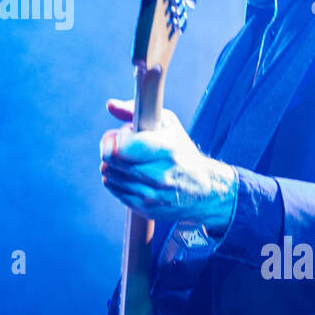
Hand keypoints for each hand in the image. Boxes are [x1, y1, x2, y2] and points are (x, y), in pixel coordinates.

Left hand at [100, 98, 237, 231]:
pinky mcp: (146, 208)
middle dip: (110, 148)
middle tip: (120, 144)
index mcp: (167, 150)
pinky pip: (115, 190)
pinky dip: (115, 179)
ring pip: (110, 176)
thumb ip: (135, 111)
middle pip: (112, 161)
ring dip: (111, 164)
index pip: (122, 148)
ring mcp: (152, 195)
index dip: (116, 138)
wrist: (205, 190)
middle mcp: (160, 175)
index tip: (123, 134)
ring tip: (126, 159)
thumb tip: (110, 105)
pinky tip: (127, 173)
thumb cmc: (183, 152)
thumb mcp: (167, 124)